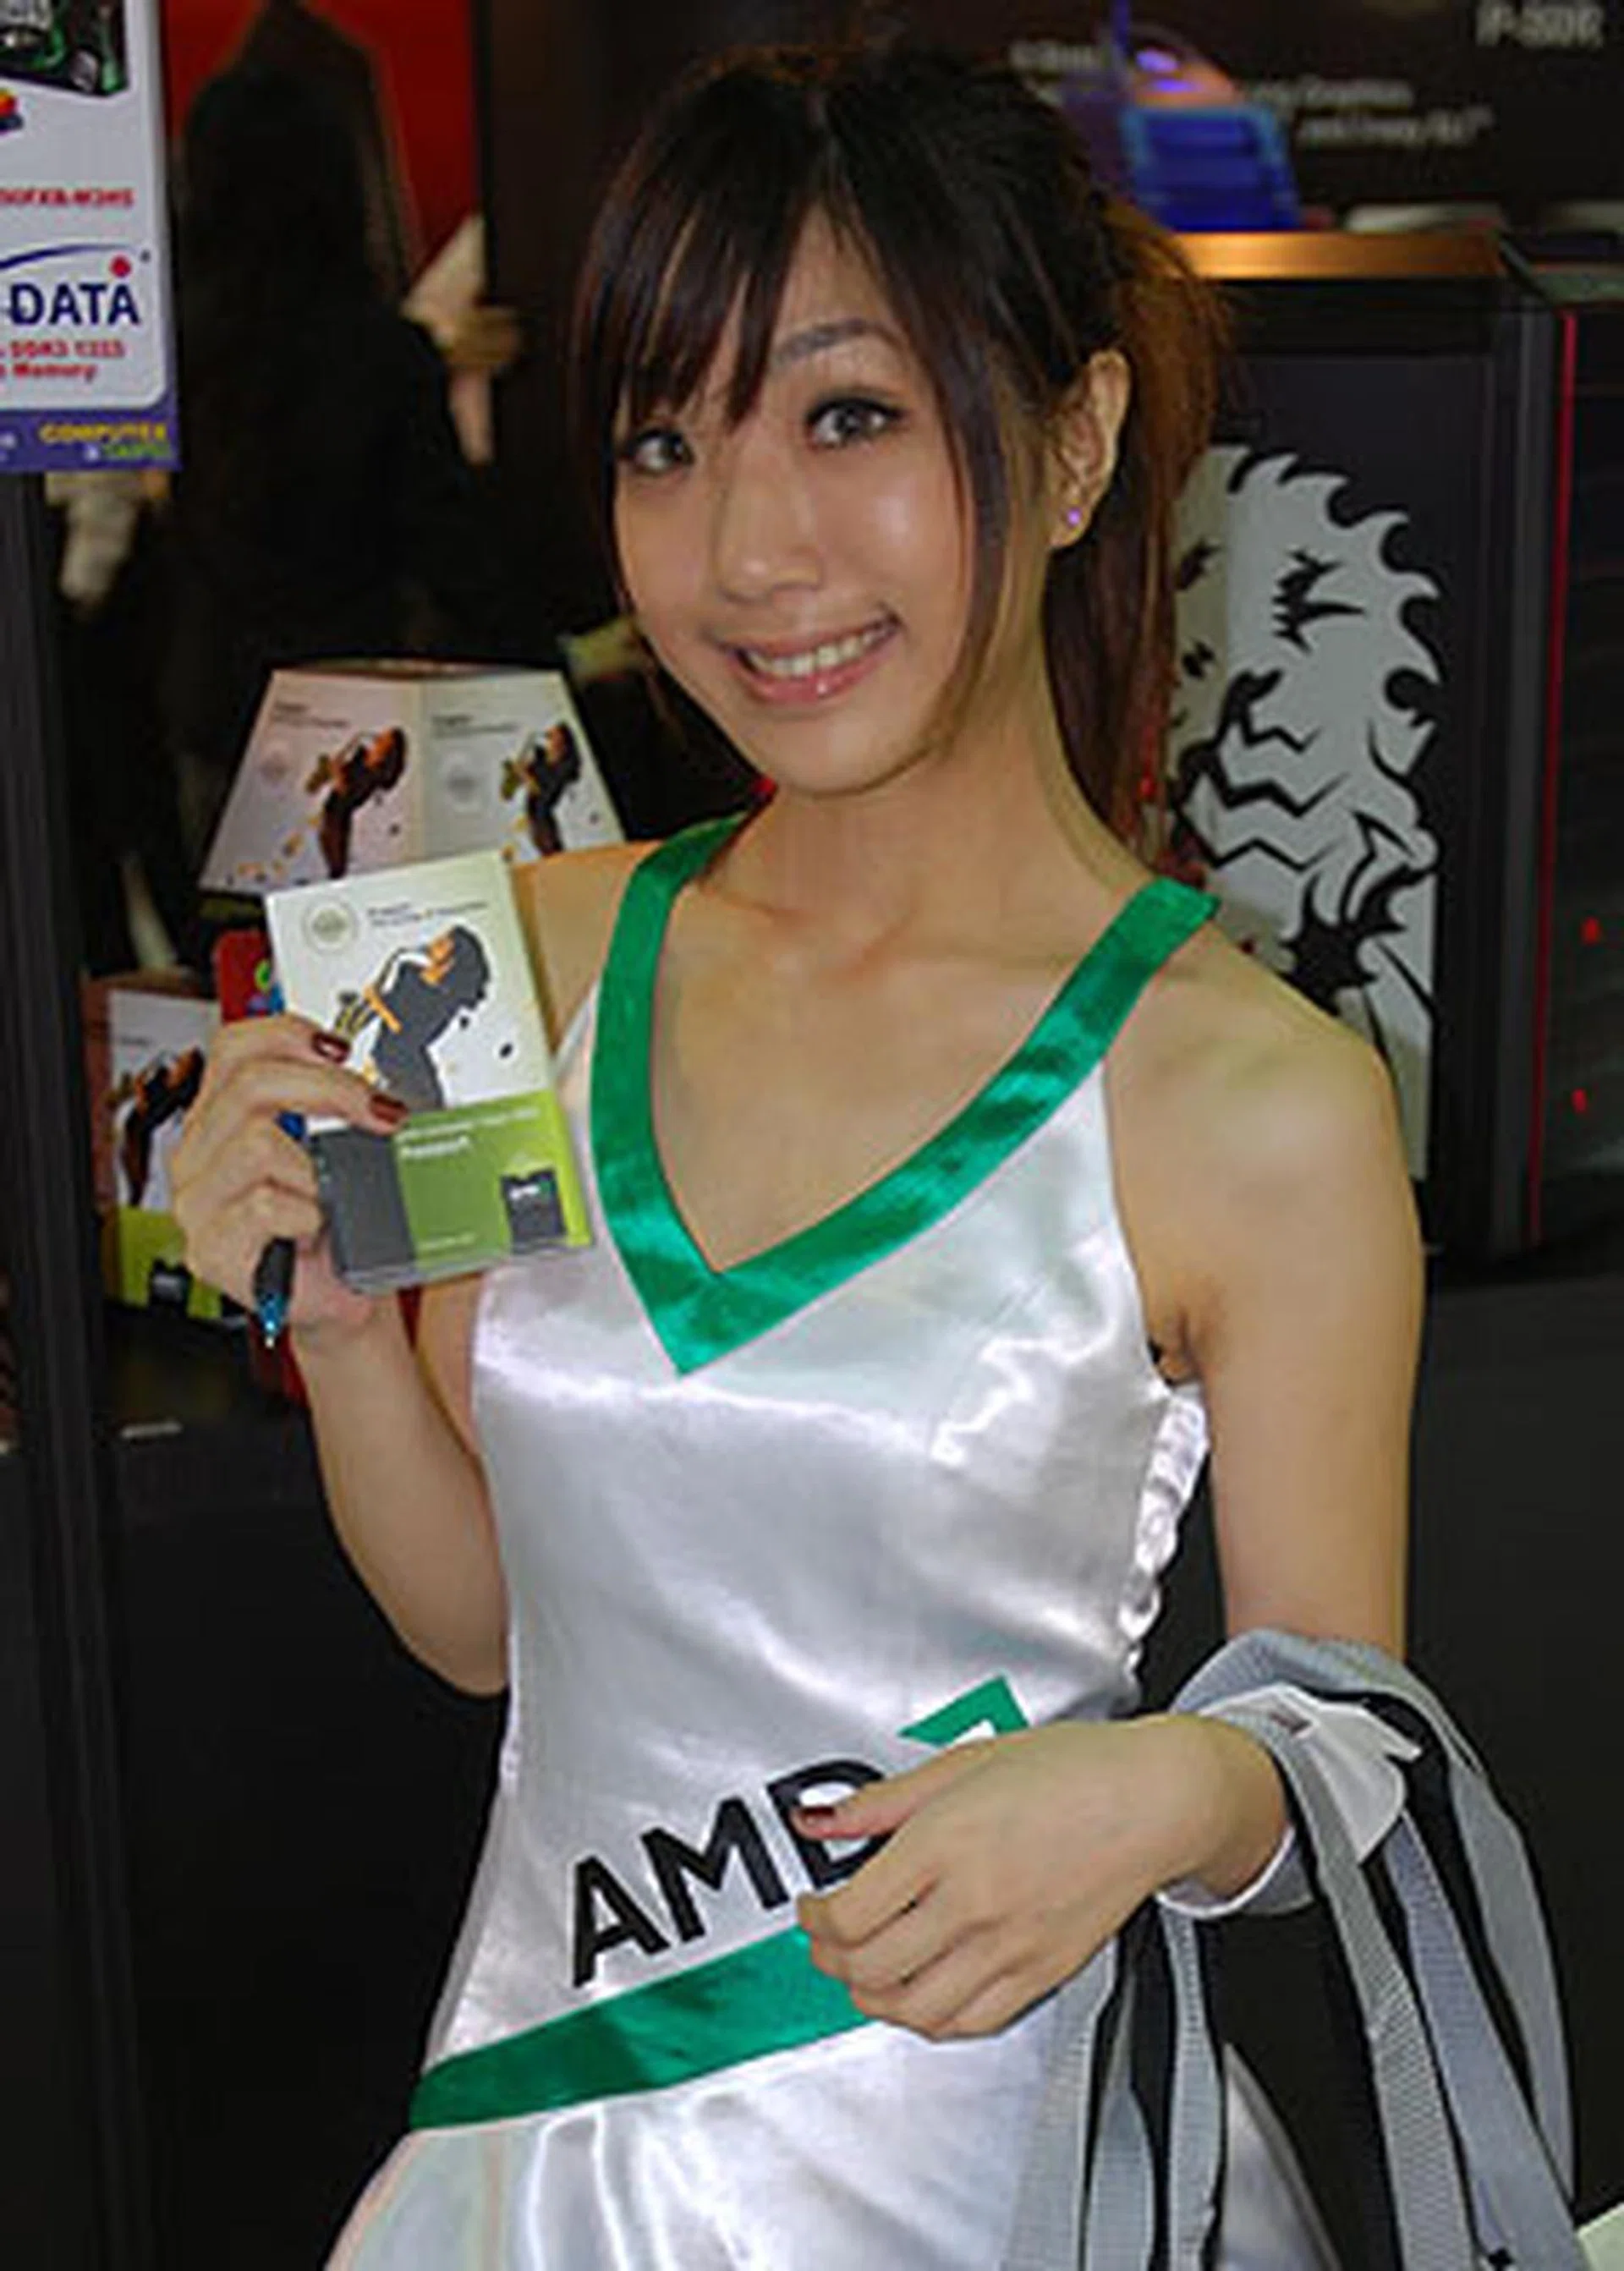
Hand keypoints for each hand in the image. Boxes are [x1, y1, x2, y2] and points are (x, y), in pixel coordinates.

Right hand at [171, 1014, 405, 1338]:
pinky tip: (314, 1230)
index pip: (234, 1049)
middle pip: (251, 1086)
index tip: (342, 1049)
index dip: (289, 1035)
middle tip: (381, 1113)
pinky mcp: (212, 1250)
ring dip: (315, 1167)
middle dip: (331, 1090)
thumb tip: (376, 1079)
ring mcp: (200, 1204)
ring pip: (256, 1144)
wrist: (338, 1296)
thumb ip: (333, 1108)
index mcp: (222, 1119)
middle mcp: (201, 1156)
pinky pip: (263, 1205)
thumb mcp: (334, 1153)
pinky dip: (306, 1214)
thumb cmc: (336, 1227)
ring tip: (331, 1195)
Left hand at [795, 1716, 1280, 2041]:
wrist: (1152, 1799)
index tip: (812, 1904)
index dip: (813, 1918)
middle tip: (825, 1940)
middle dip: (830, 1960)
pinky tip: (920, 1991)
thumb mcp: (961, 1763)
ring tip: (864, 1970)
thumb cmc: (1071, 1770)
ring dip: (873, 1998)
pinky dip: (930, 2019)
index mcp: (946, 1842)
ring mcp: (1010, 1945)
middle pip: (871, 1967)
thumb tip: (818, 1820)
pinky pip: (970, 2021)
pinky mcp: (1042, 1972)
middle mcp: (974, 1901)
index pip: (850, 1913)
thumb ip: (881, 1802)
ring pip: (914, 2008)